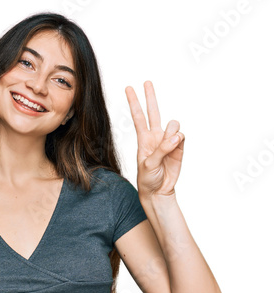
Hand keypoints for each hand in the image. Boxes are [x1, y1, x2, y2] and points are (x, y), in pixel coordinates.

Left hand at [125, 81, 184, 197]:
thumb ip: (161, 149)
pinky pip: (182, 136)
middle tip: (146, 82)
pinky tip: (176, 146)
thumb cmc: (148, 179)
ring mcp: (168, 141)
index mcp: (143, 139)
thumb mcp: (149, 165)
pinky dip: (179, 140)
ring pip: (173, 125)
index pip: (138, 117)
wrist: (159, 191)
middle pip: (153, 112)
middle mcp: (155, 136)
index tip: (129, 88)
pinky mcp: (179, 147)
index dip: (134, 102)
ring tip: (169, 146)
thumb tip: (176, 136)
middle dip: (150, 97)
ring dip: (171, 132)